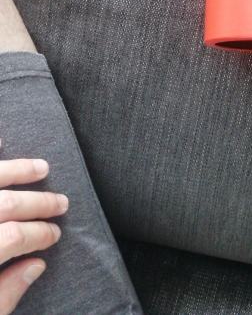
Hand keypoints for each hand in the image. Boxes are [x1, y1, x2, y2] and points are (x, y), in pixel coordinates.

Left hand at [0, 158, 67, 314]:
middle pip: (6, 204)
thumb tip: (35, 267)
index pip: (12, 237)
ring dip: (18, 170)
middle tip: (61, 204)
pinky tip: (2, 142)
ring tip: (42, 168)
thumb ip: (5, 293)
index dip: (38, 235)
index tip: (54, 236)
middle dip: (38, 203)